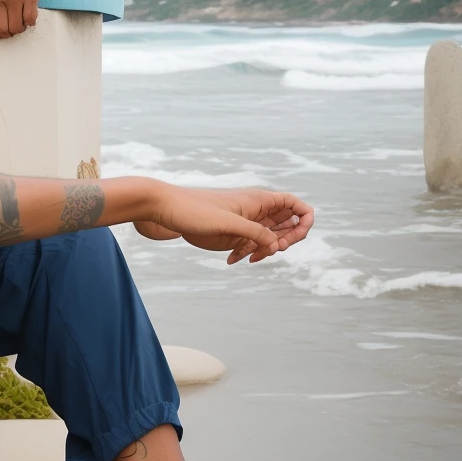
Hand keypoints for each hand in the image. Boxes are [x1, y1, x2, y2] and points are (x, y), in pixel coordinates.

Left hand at [132, 182, 314, 263]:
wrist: (159, 208)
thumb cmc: (191, 210)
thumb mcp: (228, 224)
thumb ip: (255, 233)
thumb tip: (278, 245)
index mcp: (257, 199)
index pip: (295, 203)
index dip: (303, 219)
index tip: (295, 237)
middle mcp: (252, 208)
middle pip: (284, 223)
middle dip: (283, 241)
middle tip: (269, 252)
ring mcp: (240, 220)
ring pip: (266, 236)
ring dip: (262, 250)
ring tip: (245, 258)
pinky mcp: (227, 231)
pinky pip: (247, 243)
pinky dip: (246, 253)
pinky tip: (232, 261)